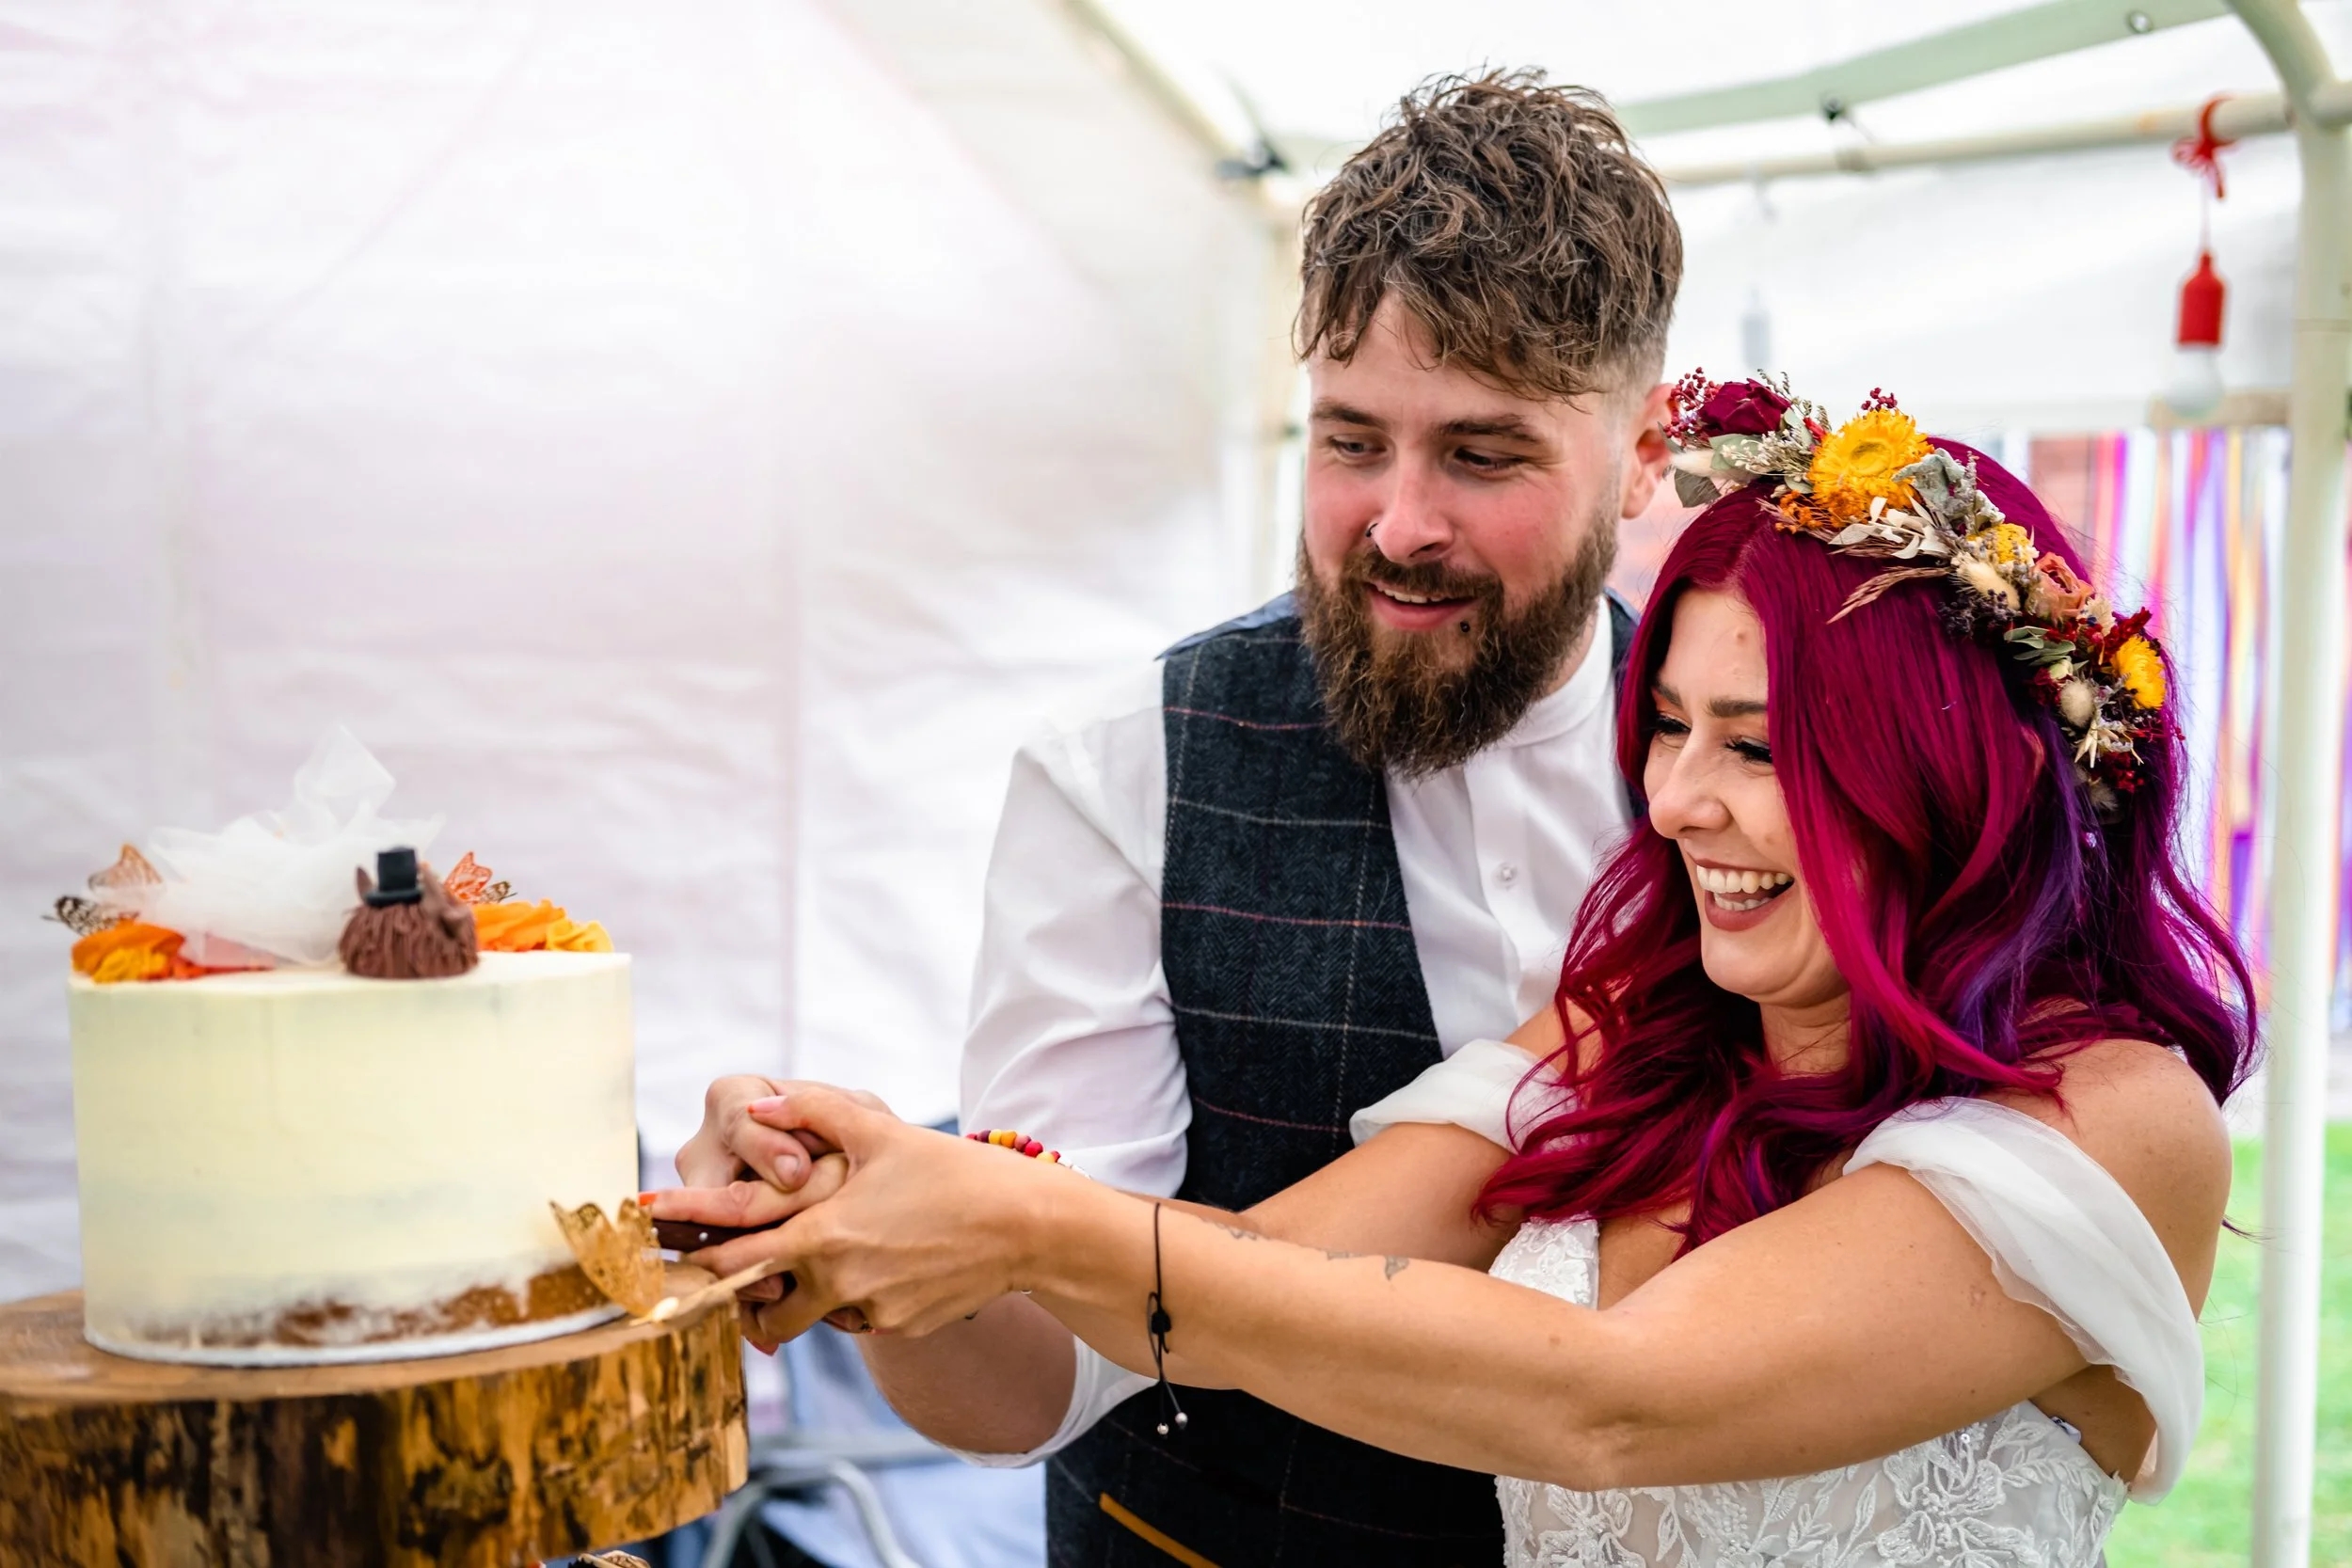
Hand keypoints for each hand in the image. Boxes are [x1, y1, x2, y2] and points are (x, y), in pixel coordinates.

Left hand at [689, 1085, 1076, 1347]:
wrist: (1028, 1227)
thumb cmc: (956, 1172)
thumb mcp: (883, 1132)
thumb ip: (814, 1111)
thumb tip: (758, 1105)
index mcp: (823, 1236)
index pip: (733, 1262)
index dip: (692, 1258)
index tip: (659, 1254)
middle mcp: (840, 1284)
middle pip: (759, 1312)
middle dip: (739, 1298)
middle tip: (727, 1275)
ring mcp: (872, 1312)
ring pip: (812, 1317)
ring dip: (799, 1298)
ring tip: (811, 1262)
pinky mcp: (901, 1326)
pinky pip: (859, 1318)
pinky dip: (854, 1297)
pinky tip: (880, 1262)